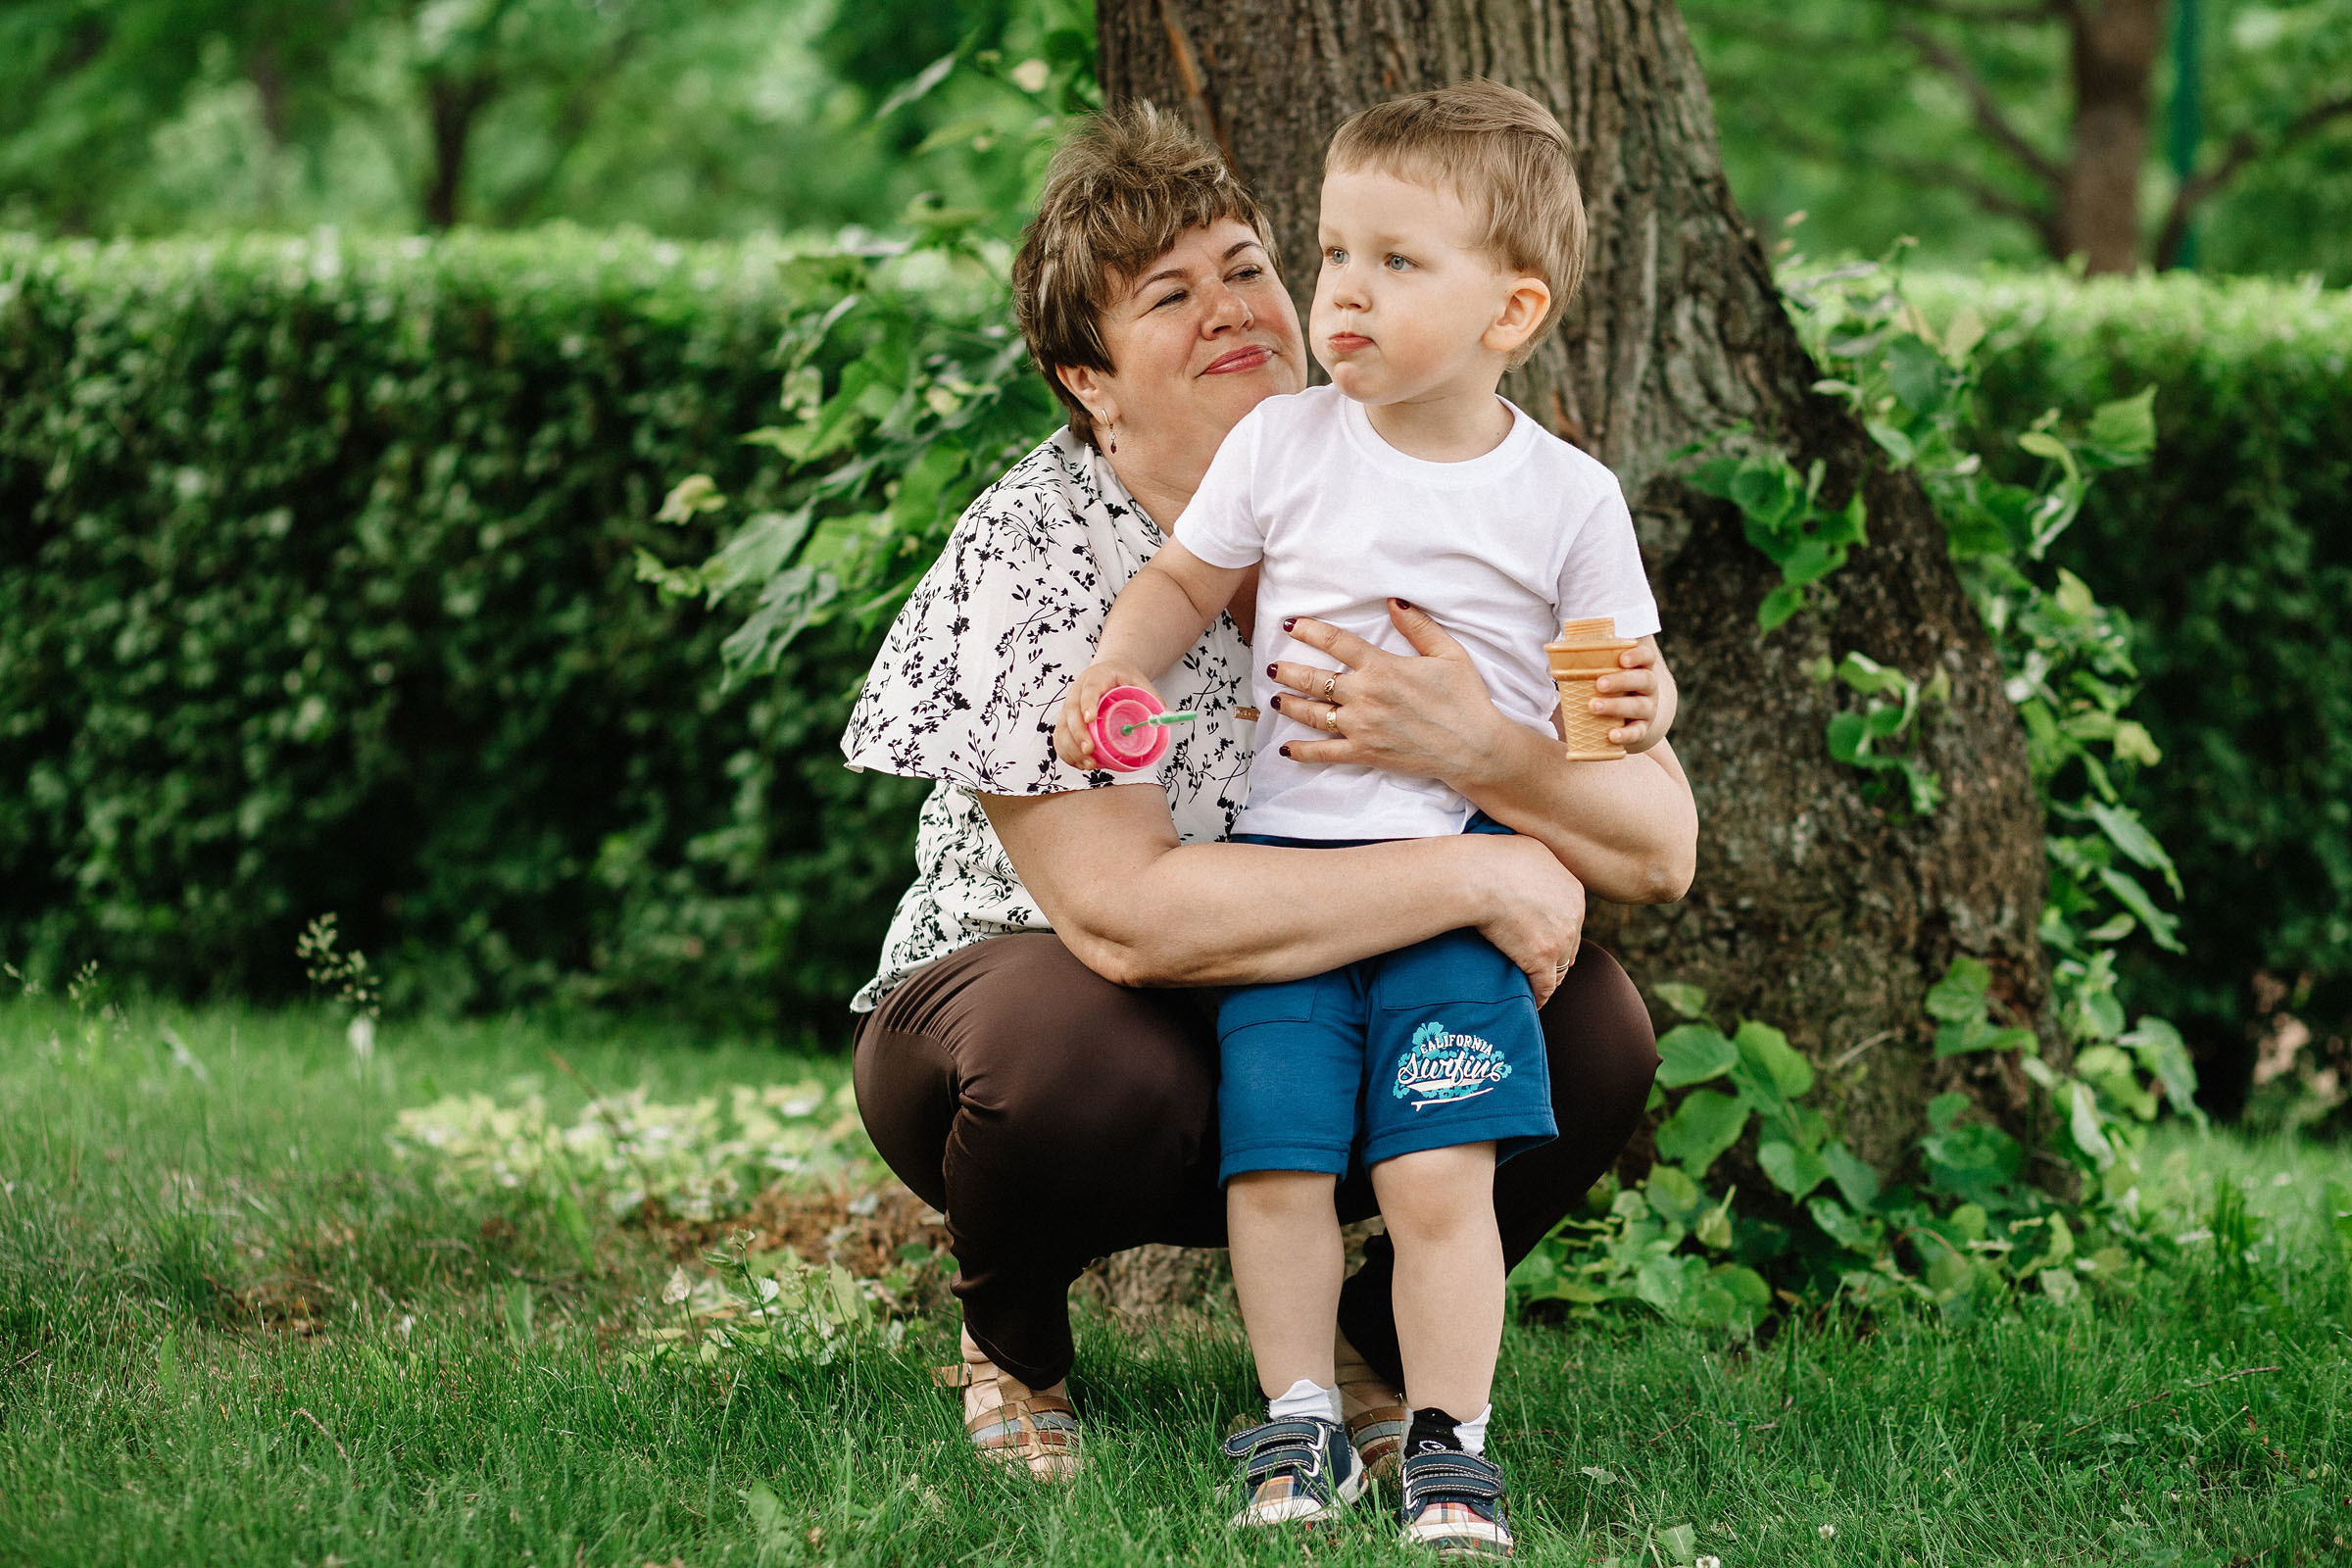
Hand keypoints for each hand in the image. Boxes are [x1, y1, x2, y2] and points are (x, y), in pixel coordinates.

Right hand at [1054, 663, 1160, 768]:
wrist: (1109, 671)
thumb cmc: (1124, 677)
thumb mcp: (1140, 681)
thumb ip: (1153, 697)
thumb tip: (1167, 717)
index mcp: (1095, 678)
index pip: (1088, 690)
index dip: (1087, 704)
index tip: (1091, 719)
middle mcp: (1077, 691)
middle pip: (1070, 713)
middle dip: (1078, 734)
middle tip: (1090, 750)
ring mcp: (1069, 707)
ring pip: (1062, 728)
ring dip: (1072, 748)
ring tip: (1088, 764)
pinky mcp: (1066, 720)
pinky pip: (1060, 738)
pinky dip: (1068, 753)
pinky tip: (1081, 764)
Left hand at [1264, 600, 1514, 785]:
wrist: (1474, 748)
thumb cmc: (1465, 699)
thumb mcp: (1449, 653)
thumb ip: (1418, 626)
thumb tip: (1393, 601)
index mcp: (1383, 668)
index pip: (1336, 643)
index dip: (1310, 631)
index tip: (1290, 624)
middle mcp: (1365, 695)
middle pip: (1314, 679)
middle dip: (1288, 670)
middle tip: (1272, 665)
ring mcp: (1362, 726)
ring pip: (1313, 714)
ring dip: (1289, 704)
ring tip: (1275, 698)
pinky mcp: (1365, 753)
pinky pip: (1325, 753)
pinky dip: (1303, 752)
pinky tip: (1286, 749)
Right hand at [1473, 833, 1585, 1003]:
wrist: (1479, 874)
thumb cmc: (1494, 857)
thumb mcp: (1530, 849)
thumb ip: (1541, 864)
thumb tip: (1532, 866)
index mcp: (1574, 890)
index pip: (1571, 919)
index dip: (1556, 930)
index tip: (1540, 938)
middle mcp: (1574, 915)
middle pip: (1569, 945)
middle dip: (1555, 955)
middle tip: (1536, 965)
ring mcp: (1560, 938)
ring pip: (1560, 968)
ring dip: (1547, 978)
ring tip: (1532, 985)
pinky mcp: (1542, 959)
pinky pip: (1545, 986)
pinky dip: (1538, 996)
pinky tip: (1530, 1002)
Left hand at [1584, 636, 1670, 752]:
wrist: (1630, 716)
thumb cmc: (1611, 687)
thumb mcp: (1606, 672)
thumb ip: (1589, 661)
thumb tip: (1552, 648)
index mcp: (1641, 668)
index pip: (1646, 657)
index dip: (1637, 656)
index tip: (1622, 659)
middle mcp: (1649, 687)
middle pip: (1644, 680)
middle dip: (1620, 681)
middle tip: (1599, 684)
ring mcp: (1648, 709)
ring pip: (1638, 706)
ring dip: (1616, 706)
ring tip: (1594, 706)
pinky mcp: (1642, 729)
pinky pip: (1637, 732)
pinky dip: (1626, 735)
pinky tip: (1612, 735)